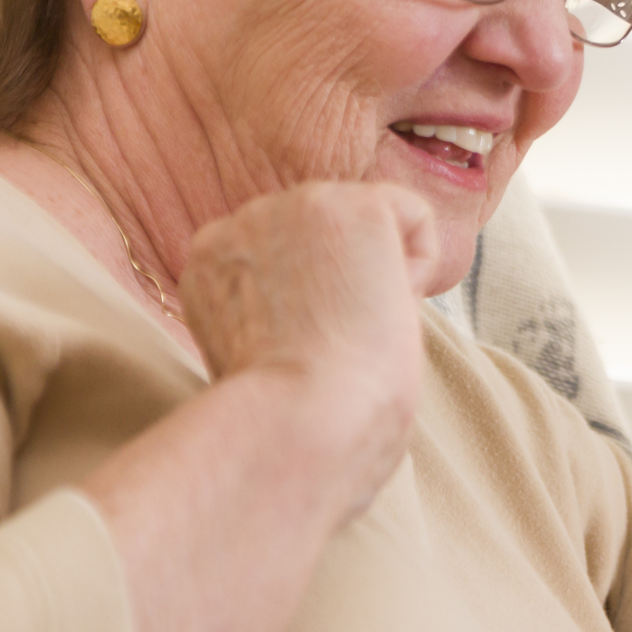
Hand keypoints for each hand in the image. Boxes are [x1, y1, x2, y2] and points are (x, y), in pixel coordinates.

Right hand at [180, 180, 440, 523]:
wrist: (298, 425)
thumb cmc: (289, 425)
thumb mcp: (257, 355)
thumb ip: (276, 312)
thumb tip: (336, 307)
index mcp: (213, 264)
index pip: (293, 260)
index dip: (318, 311)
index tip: (301, 358)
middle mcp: (241, 223)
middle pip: (334, 240)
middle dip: (347, 291)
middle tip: (327, 350)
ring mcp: (294, 206)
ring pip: (373, 229)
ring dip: (377, 285)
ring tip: (349, 334)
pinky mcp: (351, 206)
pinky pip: (415, 218)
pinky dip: (418, 267)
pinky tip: (383, 307)